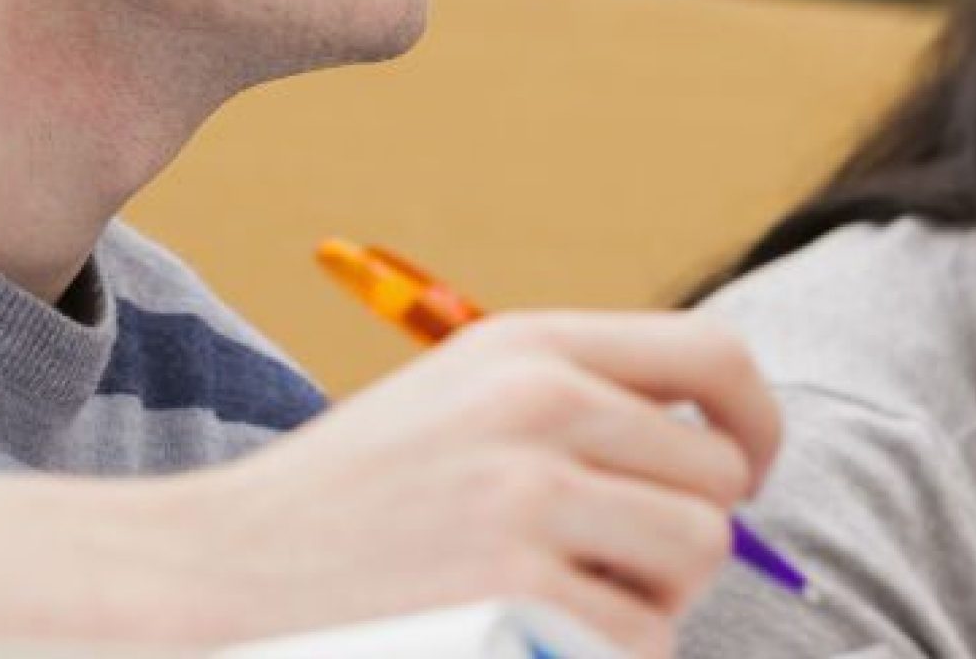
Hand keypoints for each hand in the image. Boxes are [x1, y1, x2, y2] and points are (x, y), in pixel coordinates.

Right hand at [0, 311, 779, 656]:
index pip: (715, 359)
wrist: (218, 574)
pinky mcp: (524, 598)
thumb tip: (731, 470)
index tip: (747, 475)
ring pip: (689, 570)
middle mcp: (540, 407)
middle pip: (715, 486)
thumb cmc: (348, 503)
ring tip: (542, 605)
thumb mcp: (456, 406)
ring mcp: (530, 503)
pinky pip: (639, 645)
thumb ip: (580, 407)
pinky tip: (512, 639)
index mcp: (526, 347)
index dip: (757, 424)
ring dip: (641, 606)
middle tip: (595, 567)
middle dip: (676, 541)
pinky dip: (596, 656)